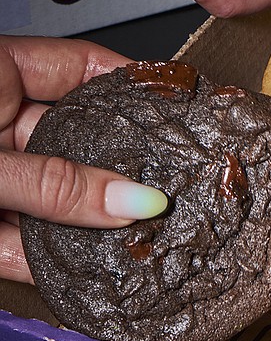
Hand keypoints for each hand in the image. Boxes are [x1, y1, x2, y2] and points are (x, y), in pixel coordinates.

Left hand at [0, 36, 167, 283]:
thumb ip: (54, 183)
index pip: (78, 66)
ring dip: (89, 225)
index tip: (179, 103)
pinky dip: (50, 264)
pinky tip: (90, 275)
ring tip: (138, 239)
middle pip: (74, 142)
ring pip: (51, 199)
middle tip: (168, 184)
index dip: (131, 83)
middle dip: (119, 169)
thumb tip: (134, 202)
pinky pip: (20, 247)